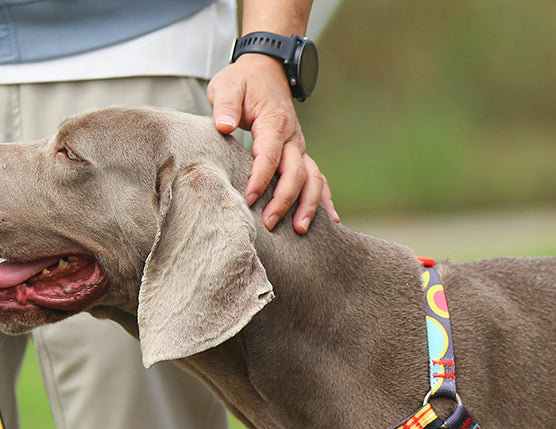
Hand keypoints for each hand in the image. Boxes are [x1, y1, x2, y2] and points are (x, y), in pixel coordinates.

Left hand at [208, 54, 338, 233]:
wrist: (266, 71)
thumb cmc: (244, 82)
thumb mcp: (228, 85)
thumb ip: (226, 104)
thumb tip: (224, 125)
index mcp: (274, 123)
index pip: (270, 156)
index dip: (260, 179)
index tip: (249, 199)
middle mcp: (292, 138)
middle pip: (296, 174)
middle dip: (284, 201)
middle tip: (269, 224)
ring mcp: (300, 148)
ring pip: (313, 180)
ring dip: (309, 206)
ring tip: (300, 230)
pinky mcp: (301, 156)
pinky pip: (318, 179)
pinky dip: (324, 199)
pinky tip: (331, 220)